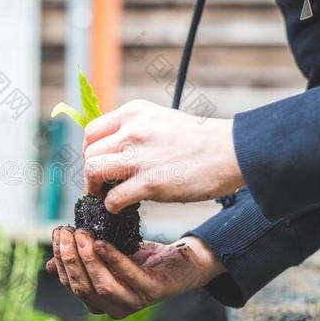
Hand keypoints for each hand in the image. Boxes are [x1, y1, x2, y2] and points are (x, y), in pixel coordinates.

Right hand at [46, 226, 224, 318]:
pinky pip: (128, 276)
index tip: (57, 234)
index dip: (61, 260)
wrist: (182, 261)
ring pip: (101, 285)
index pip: (70, 283)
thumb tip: (48, 264)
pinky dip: (113, 259)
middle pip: (82, 286)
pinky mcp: (152, 291)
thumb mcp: (108, 257)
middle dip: (70, 258)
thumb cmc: (142, 259)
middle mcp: (113, 307)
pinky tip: (102, 242)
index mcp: (99, 300)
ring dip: (88, 259)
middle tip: (66, 231)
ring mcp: (133, 302)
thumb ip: (82, 261)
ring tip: (82, 234)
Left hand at [82, 99, 243, 212]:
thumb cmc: (197, 140)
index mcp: (133, 112)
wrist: (230, 152)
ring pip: (92, 171)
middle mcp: (132, 131)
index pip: (91, 132)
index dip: (90, 152)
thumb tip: (110, 150)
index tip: (98, 164)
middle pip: (89, 154)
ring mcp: (140, 157)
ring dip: (94, 189)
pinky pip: (113, 198)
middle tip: (100, 185)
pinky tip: (121, 207)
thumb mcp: (159, 119)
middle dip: (90, 173)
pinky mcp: (151, 183)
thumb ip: (133, 129)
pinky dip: (111, 206)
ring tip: (105, 196)